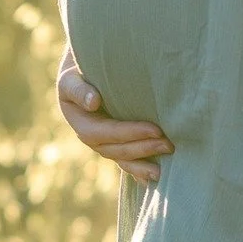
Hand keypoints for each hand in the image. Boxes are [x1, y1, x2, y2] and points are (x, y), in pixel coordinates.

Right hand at [56, 44, 172, 183]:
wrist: (86, 62)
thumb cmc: (81, 63)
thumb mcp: (73, 73)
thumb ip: (79, 88)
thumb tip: (93, 102)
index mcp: (76, 117)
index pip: (102, 132)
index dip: (128, 133)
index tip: (155, 129)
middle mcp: (87, 132)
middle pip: (113, 148)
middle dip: (141, 148)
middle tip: (169, 143)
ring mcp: (100, 139)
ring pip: (120, 157)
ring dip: (142, 161)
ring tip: (165, 164)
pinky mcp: (112, 141)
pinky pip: (124, 160)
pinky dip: (138, 170)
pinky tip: (154, 178)